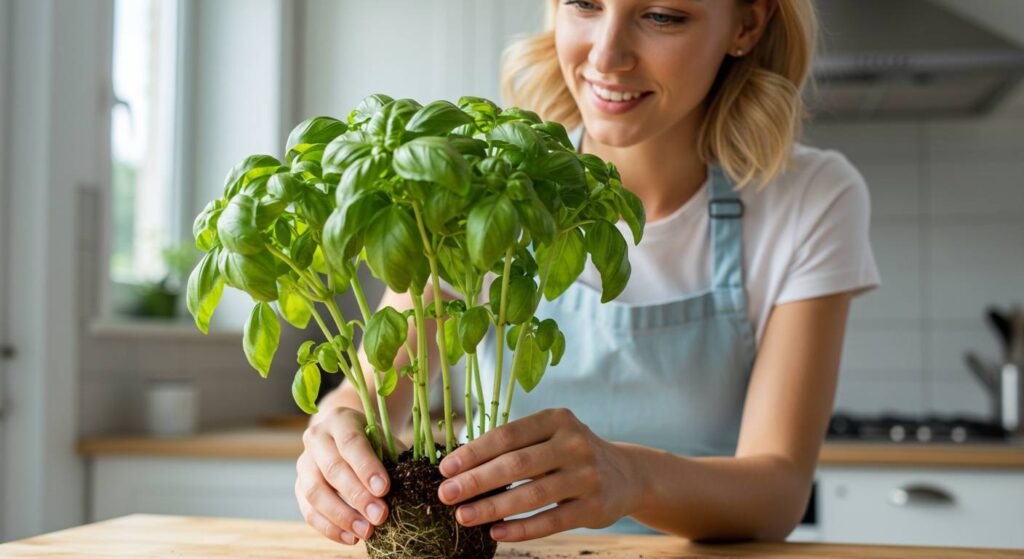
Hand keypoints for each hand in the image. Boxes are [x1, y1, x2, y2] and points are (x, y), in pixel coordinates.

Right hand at [295, 407, 399, 544]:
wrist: (342, 434)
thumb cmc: (371, 440)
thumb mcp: (383, 439)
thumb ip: (392, 458)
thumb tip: (408, 485)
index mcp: (340, 420)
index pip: (351, 443)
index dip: (367, 467)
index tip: (384, 489)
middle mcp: (316, 438)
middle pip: (332, 469)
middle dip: (358, 496)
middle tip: (380, 516)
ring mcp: (304, 462)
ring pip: (315, 492)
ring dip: (342, 516)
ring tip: (366, 532)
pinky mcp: (299, 486)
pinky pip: (308, 510)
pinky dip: (329, 528)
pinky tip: (350, 538)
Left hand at [436, 407, 641, 541]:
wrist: (627, 474)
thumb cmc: (570, 454)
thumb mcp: (550, 436)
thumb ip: (514, 446)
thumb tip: (460, 465)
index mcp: (556, 419)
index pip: (507, 435)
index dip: (474, 452)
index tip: (446, 469)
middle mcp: (574, 443)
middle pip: (515, 464)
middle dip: (476, 481)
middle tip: (446, 494)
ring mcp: (586, 476)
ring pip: (531, 495)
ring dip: (492, 507)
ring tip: (464, 516)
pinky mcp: (594, 507)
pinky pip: (551, 521)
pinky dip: (520, 528)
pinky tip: (496, 532)